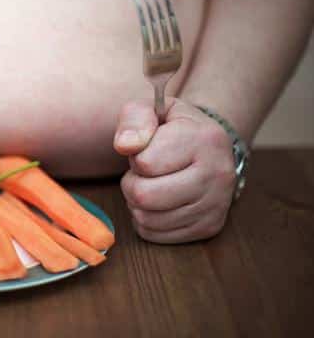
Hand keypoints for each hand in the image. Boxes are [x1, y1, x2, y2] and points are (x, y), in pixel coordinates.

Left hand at [114, 97, 235, 243]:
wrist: (209, 148)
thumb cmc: (173, 128)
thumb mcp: (153, 109)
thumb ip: (134, 119)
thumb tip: (125, 146)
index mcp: (205, 138)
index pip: (145, 162)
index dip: (136, 156)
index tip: (148, 149)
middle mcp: (218, 173)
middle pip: (144, 195)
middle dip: (131, 183)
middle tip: (142, 173)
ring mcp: (217, 204)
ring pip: (147, 219)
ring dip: (137, 203)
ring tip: (151, 185)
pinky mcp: (209, 227)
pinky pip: (155, 235)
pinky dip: (146, 221)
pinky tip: (158, 203)